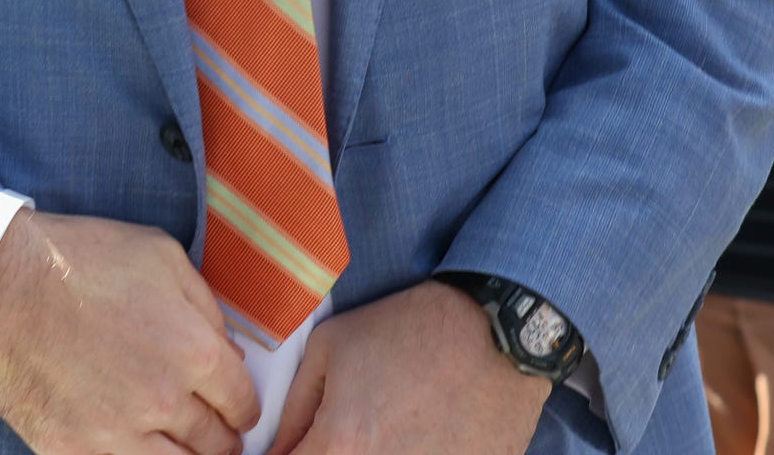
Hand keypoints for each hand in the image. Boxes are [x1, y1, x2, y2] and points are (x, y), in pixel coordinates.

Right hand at [0, 210, 257, 454]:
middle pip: (215, 444)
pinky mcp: (75, 451)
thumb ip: (206, 307)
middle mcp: (164, 400)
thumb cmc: (81, 259)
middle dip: (219, 436)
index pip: (243, 403)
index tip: (236, 408)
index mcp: (194, 350)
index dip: (243, 406)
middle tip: (212, 431)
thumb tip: (229, 350)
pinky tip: (132, 445)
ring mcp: (117, 433)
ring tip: (176, 443)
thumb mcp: (161, 256)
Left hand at [269, 282, 548, 454]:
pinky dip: (416, 453)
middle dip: (330, 454)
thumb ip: (293, 409)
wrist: (497, 331)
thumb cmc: (409, 330)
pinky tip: (424, 433)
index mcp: (338, 446)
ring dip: (374, 452)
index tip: (306, 441)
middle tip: (350, 429)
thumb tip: (276, 451)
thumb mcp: (330, 347)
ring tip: (392, 423)